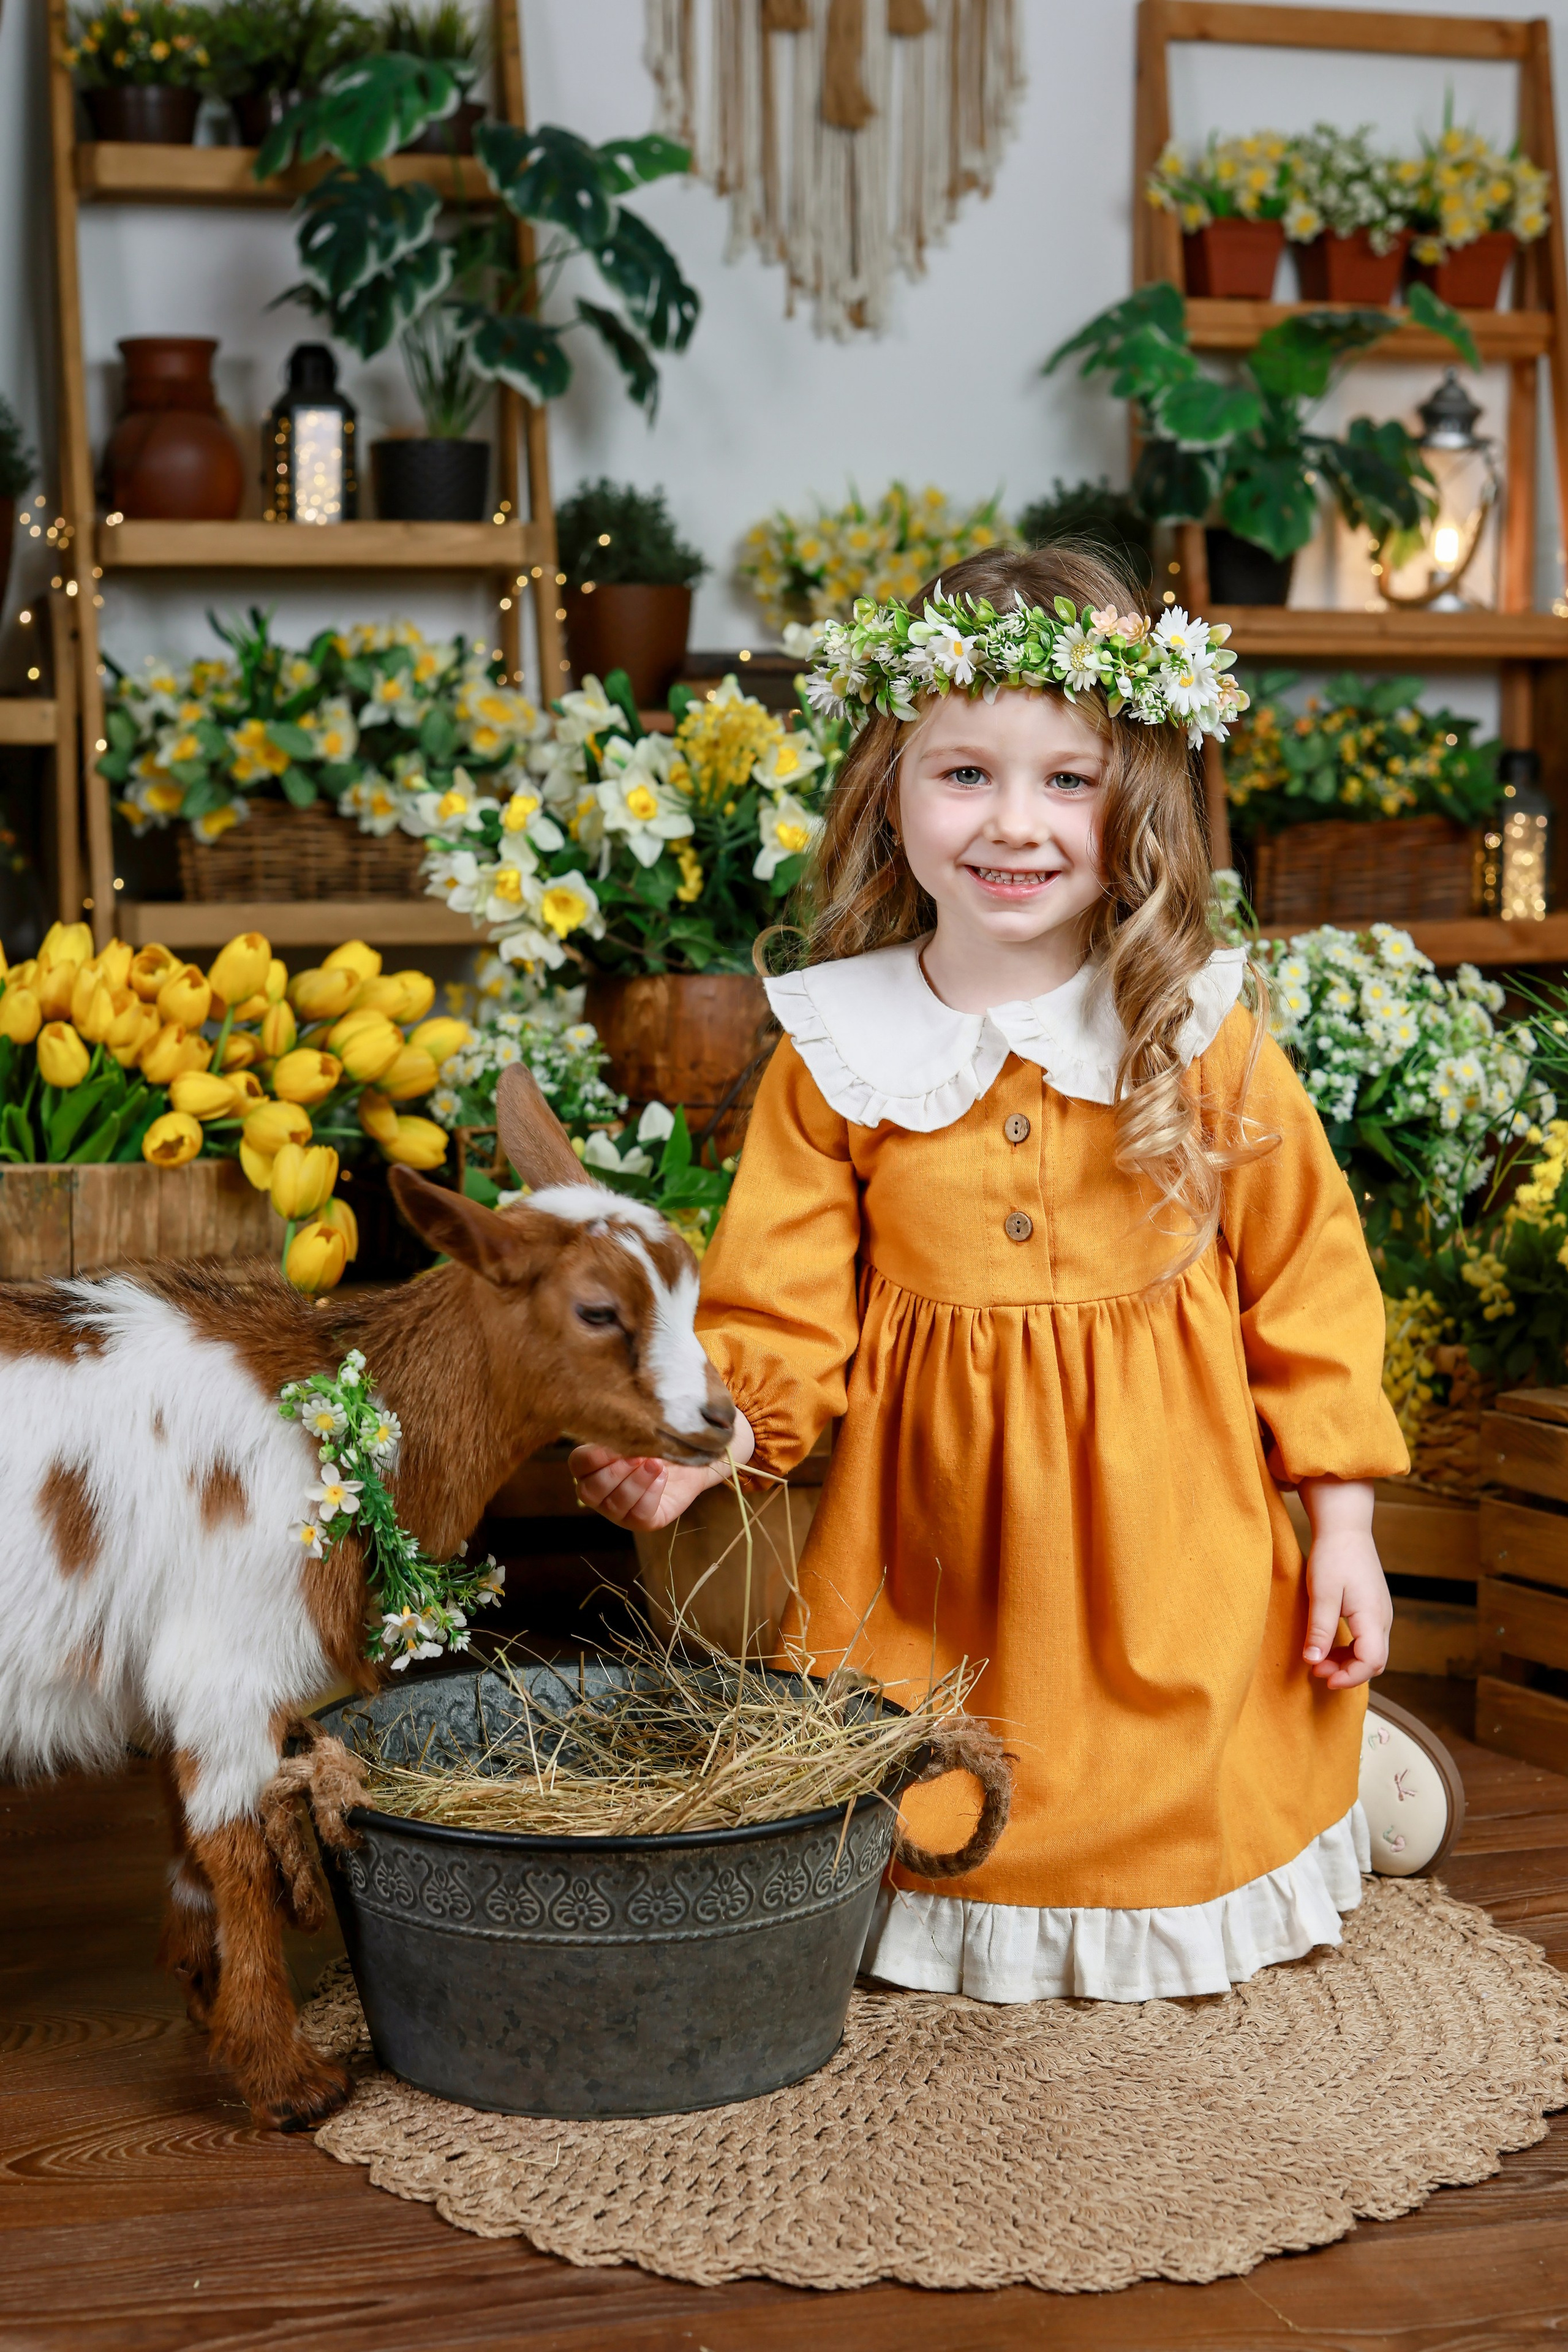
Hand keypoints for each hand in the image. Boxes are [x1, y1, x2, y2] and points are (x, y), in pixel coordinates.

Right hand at [570, 1411, 754, 1532]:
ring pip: (614, 1504)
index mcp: (593, 1465)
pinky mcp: (642, 1520)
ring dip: (636, 1482)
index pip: (578, 1464)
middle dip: (615, 1472)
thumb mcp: (644, 1426)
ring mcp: (619, 1510)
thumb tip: (622, 1412)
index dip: (594, 1457)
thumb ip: (628, 1424)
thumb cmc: (661, 1437)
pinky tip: (663, 1477)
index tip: (617, 1444)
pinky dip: (650, 1494)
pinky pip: (638, 1514)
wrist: (695, 1455)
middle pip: (589, 1490)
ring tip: (657, 1464)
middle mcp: (601, 1491)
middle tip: (639, 1455)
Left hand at [1299, 1476, 1390, 1688]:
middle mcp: (1383, 1619)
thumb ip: (1320, 1630)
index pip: (1371, 1661)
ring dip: (1347, 1662)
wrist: (1345, 1529)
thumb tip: (1313, 1661)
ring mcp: (1380, 1614)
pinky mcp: (1373, 1609)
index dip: (1349, 1676)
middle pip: (1374, 1661)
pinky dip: (1350, 1649)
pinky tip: (1328, 1646)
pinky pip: (1367, 1639)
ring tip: (1318, 1659)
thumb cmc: (1333, 1557)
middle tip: (1317, 1670)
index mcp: (1372, 1617)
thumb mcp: (1322, 1594)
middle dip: (1347, 1672)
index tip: (1323, 1678)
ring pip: (1371, 1652)